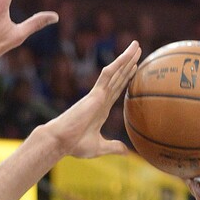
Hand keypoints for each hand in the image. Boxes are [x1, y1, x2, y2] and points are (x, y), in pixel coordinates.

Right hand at [47, 41, 141, 159]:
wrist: (61, 141)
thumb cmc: (75, 145)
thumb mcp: (100, 147)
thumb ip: (113, 147)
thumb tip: (127, 152)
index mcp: (101, 109)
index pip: (116, 90)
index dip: (126, 79)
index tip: (135, 69)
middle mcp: (100, 99)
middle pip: (118, 77)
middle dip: (128, 64)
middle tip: (138, 51)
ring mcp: (98, 94)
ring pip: (115, 72)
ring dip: (126, 58)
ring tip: (136, 46)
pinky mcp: (95, 94)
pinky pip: (107, 75)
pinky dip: (117, 64)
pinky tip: (127, 56)